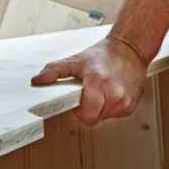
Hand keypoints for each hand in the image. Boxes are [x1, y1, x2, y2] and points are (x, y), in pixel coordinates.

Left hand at [30, 36, 148, 125]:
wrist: (130, 50)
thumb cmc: (104, 55)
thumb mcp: (75, 59)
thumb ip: (54, 70)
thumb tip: (38, 80)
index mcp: (98, 81)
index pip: (87, 114)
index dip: (78, 111)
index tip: (75, 103)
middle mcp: (114, 93)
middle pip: (94, 118)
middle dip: (87, 110)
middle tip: (85, 96)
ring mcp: (124, 101)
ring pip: (103, 117)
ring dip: (98, 109)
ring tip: (97, 92)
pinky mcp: (130, 106)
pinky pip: (113, 115)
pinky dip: (108, 107)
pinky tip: (107, 94)